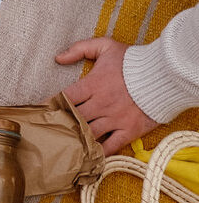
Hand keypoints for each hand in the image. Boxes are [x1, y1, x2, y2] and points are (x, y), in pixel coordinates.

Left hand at [56, 38, 157, 155]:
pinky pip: (111, 146)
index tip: (40, 111)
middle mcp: (101, 104)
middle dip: (61, 123)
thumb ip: (79, 48)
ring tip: (64, 144)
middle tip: (49, 130)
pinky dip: (99, 152)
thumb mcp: (105, 46)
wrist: (163, 75)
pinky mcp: (129, 130)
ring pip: (89, 133)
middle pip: (74, 118)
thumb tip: (58, 58)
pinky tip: (88, 155)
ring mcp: (115, 119)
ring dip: (77, 138)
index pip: (65, 97)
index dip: (51, 105)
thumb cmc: (132, 60)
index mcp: (93, 84)